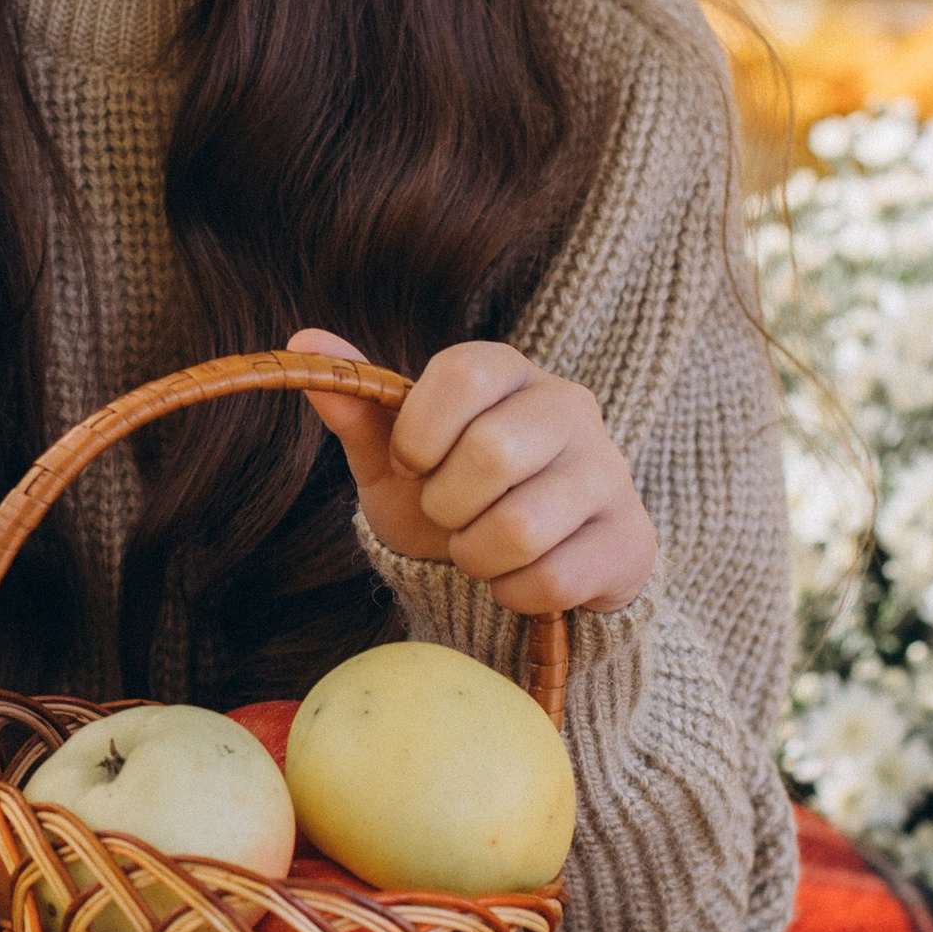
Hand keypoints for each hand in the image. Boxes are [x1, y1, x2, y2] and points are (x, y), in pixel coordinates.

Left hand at [289, 330, 656, 616]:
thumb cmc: (454, 497)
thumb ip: (359, 406)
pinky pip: (552, 580)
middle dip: (446, 506)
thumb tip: (303, 339)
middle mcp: (569, 407)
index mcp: (509, 371)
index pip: (464, 374)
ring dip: (477, 556)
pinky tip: (518, 576)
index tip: (412, 463)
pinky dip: (514, 593)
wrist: (524, 565)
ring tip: (480, 547)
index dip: (420, 432)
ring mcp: (609, 472)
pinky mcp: (630, 539)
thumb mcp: (398, 457)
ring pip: (522, 527)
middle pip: (493, 454)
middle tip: (448, 515)